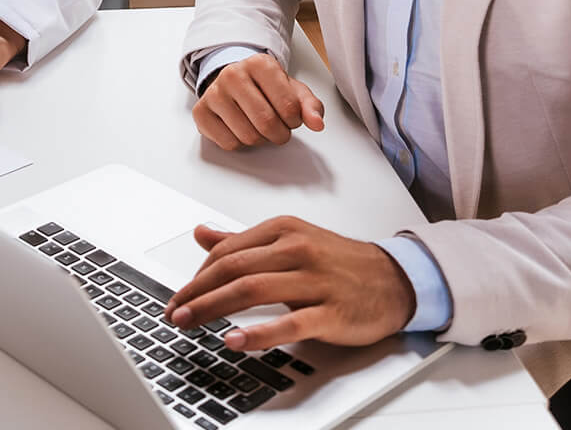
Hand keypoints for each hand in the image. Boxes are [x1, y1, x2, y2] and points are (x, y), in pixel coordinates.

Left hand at [165, 218, 415, 350]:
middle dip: (196, 291)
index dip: (197, 275)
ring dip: (214, 307)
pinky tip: (234, 339)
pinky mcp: (331, 311)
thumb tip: (202, 233)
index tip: (181, 295)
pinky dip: (258, 332)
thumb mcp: (291, 240)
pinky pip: (289, 322)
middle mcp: (297, 249)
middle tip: (174, 311)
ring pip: (252, 289)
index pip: (227, 250)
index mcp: (284, 230)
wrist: (396, 279)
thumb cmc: (340, 262)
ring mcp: (315, 280)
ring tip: (190, 322)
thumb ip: (244, 241)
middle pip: (233, 268)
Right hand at [193, 52, 324, 147]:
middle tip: (278, 127)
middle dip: (279, 134)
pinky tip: (239, 127)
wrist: (234, 82)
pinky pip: (228, 143)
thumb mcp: (293, 91)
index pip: (288, 107)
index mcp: (260, 64)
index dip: (294, 120)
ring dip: (260, 139)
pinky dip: (239, 143)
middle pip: (266, 123)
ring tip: (258, 125)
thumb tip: (317, 123)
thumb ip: (310, 106)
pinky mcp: (201, 112)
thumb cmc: (265, 88)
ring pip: (248, 136)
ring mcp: (214, 93)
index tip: (290, 116)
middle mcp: (233, 74)